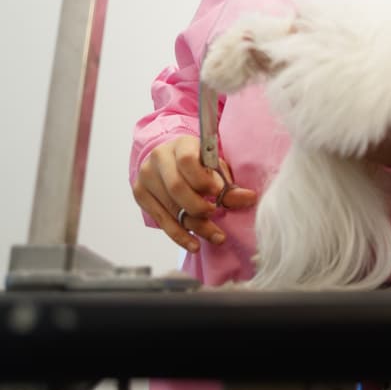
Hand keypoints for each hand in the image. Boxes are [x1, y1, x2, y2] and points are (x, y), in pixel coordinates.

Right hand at [131, 135, 257, 250]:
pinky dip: (180, 235)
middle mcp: (159, 158)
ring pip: (170, 207)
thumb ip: (229, 185)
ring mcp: (146, 177)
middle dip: (199, 207)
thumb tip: (249, 199)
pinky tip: (194, 245)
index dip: (202, 180)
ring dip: (195, 225)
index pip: (187, 161)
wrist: (170, 159)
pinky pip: (161, 220)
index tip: (217, 193)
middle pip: (176, 188)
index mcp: (181, 144)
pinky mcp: (141, 194)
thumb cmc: (199, 163)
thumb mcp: (215, 167)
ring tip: (215, 236)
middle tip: (216, 215)